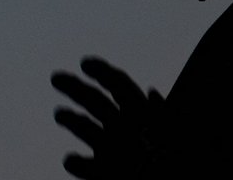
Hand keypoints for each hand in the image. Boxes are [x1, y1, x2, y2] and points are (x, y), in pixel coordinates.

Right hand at [51, 56, 163, 178]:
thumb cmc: (177, 164)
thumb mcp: (173, 135)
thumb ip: (161, 115)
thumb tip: (152, 92)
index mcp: (139, 112)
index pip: (117, 84)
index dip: (102, 71)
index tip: (84, 64)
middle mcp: (121, 126)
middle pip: (93, 100)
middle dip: (74, 86)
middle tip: (55, 77)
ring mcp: (110, 148)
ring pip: (84, 128)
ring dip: (71, 119)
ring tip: (60, 114)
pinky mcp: (102, 173)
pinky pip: (85, 167)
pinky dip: (76, 163)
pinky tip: (70, 160)